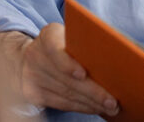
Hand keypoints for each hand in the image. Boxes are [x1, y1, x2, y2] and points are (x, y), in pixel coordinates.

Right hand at [1, 26, 117, 115]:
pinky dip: (81, 107)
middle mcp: (36, 55)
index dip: (67, 62)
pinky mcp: (33, 93)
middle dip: (91, 91)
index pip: (54, 48)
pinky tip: (95, 108)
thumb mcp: (70, 35)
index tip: (82, 74)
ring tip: (110, 107)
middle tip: (112, 101)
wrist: (31, 56)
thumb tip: (112, 57)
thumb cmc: (62, 44)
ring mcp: (32, 76)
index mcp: (48, 36)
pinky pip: (61, 103)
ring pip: (65, 93)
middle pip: (65, 77)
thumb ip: (84, 42)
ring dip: (90, 103)